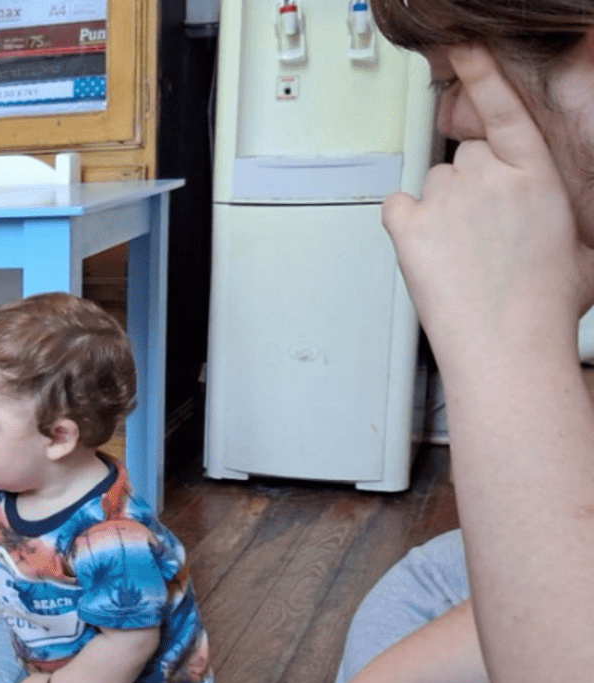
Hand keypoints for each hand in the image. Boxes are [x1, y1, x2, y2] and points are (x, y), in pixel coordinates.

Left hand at [382, 46, 593, 366]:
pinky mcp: (407, 226)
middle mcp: (486, 176)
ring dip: (440, 210)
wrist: (508, 348)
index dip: (481, 72)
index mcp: (534, 173)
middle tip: (483, 236)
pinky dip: (406, 223)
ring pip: (432, 185)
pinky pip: (397, 206)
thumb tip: (556, 215)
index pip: (501, 108)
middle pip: (463, 158)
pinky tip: (429, 252)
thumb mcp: (580, 244)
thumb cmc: (545, 305)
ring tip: (462, 255)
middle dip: (469, 188)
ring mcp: (443, 199)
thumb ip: (561, 211)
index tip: (465, 44)